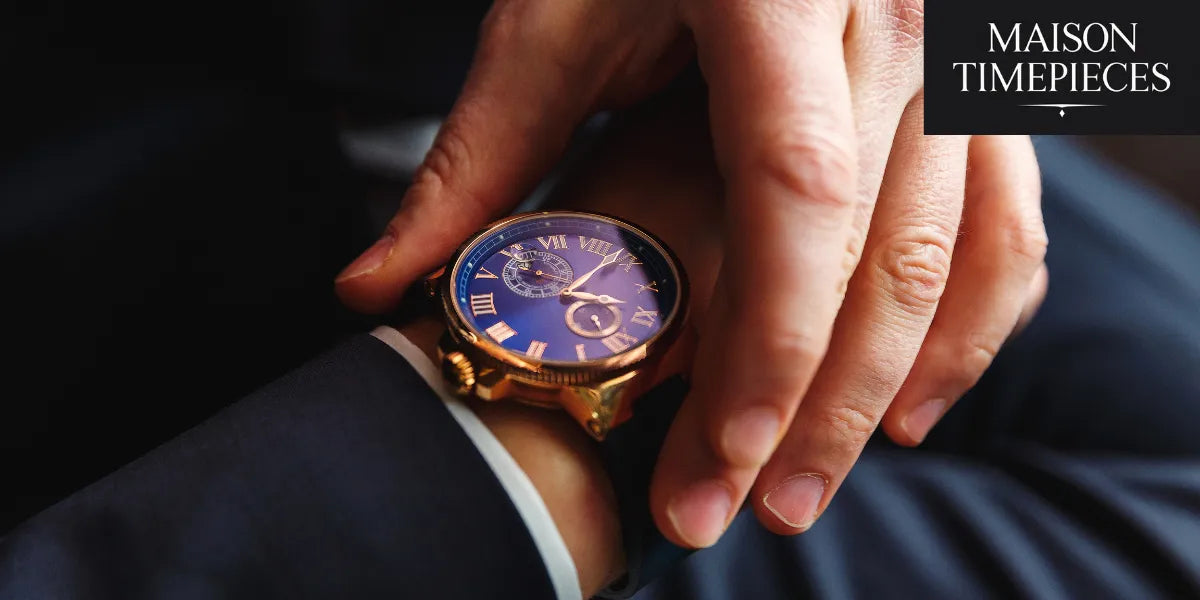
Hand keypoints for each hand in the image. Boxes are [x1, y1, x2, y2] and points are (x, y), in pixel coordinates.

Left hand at [335, 0, 1047, 550]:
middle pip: (881, 248)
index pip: (795, 191)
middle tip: (738, 510)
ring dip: (889, 385)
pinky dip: (975, 323)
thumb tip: (371, 290)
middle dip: (815, 403)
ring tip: (806, 488)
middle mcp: (893, 20)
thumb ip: (478, 158)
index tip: (723, 454)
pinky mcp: (972, 89)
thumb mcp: (552, 22)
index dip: (770, 338)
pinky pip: (1009, 221)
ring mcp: (949, 55)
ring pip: (956, 250)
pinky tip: (915, 408)